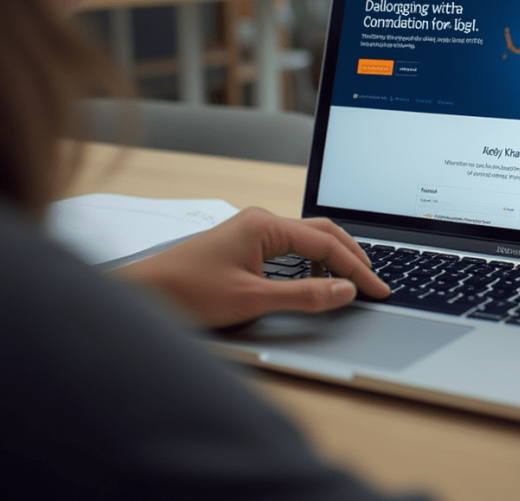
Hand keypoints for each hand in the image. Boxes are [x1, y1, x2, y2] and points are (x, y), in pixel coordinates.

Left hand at [116, 207, 389, 328]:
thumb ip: (304, 296)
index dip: (357, 269)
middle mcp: (261, 220)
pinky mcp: (245, 243)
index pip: (327, 244)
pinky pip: (291, 246)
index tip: (378, 290)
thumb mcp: (252, 299)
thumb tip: (344, 292)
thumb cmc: (186, 292)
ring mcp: (252, 230)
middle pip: (323, 232)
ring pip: (307, 238)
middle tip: (375, 281)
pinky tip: (316, 280)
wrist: (141, 293)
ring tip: (351, 281)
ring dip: (333, 258)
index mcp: (265, 225)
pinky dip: (312, 261)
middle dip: (352, 256)